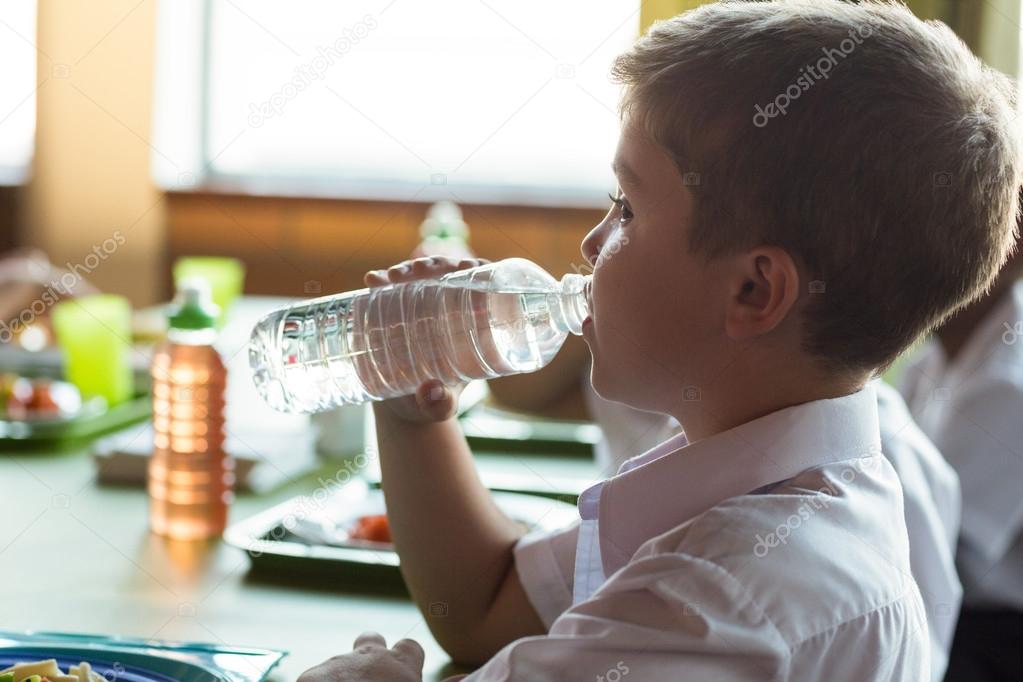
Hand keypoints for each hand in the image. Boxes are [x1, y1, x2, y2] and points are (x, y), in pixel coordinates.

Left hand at [298, 632, 424, 681]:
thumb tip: (464, 678)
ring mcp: (337, 664)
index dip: (408, 658)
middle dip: (371, 653)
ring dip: (344, 678)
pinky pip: (316, 678)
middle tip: (371, 679)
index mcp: (400, 665)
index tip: (406, 673)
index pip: (410, 646)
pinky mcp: (310, 676)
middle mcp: (369, 656)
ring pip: (341, 663)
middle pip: (371, 639)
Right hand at [363, 256, 489, 422]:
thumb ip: (439, 404)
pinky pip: (390, 289)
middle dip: (437, 264)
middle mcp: (449, 311)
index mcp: (473, 326)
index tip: (466, 267)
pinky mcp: (394, 311)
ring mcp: (421, 308)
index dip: (479, 269)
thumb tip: (430, 392)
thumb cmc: (432, 403)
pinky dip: (381, 281)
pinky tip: (373, 280)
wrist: (402, 407)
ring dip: (409, 268)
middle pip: (450, 273)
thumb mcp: (440, 405)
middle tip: (420, 271)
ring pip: (421, 276)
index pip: (484, 286)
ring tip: (395, 276)